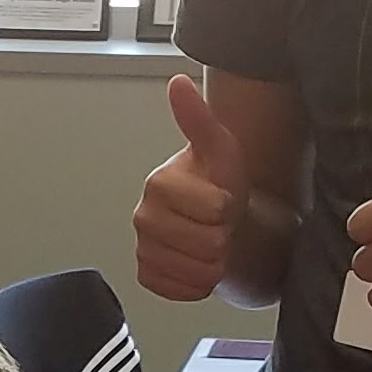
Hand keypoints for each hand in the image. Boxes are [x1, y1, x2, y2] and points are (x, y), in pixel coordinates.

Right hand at [133, 73, 247, 302]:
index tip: (223, 198)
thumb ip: (197, 118)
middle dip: (224, 236)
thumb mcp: (219, 146)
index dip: (228, 207)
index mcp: (157, 184)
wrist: (218, 219)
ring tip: (211, 241)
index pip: (213, 209)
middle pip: (207, 243)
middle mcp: (142, 217)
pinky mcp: (147, 277)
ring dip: (215, 261)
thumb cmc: (219, 181)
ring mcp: (143, 249)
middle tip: (219, 223)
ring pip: (197, 270)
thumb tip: (177, 81)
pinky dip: (200, 283)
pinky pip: (182, 291)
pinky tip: (199, 262)